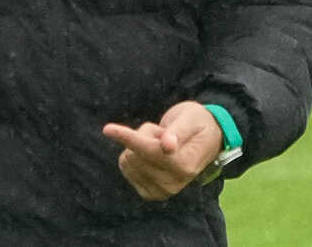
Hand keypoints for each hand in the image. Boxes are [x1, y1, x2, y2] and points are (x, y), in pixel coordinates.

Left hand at [101, 101, 223, 200]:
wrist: (205, 140)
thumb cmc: (196, 123)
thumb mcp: (189, 118)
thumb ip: (177, 132)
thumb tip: (167, 146)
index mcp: (185, 165)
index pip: (149, 150)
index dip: (128, 137)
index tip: (107, 128)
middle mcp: (174, 183)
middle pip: (134, 154)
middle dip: (144, 136)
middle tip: (163, 133)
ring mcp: (162, 191)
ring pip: (128, 161)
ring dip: (139, 145)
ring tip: (160, 142)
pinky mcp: (151, 193)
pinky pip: (126, 171)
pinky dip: (134, 157)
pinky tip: (152, 154)